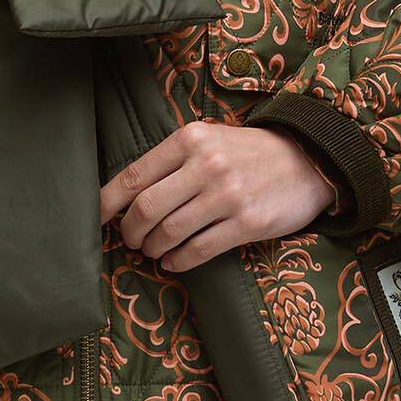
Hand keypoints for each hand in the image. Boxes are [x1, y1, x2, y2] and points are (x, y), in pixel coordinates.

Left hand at [99, 121, 337, 272]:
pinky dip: (178, 261)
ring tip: (153, 250)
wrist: (306, 161)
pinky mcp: (247, 223)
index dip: (107, 203)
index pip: (134, 176)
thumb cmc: (247, 153)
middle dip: (129, 231)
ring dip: (153, 248)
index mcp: (191, 139)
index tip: (95, 220)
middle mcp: (207, 164)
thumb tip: (126, 197)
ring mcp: (227, 195)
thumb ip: (171, 162)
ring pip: (169, 233)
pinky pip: (198, 251)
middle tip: (129, 240)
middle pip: (146, 209)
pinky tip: (174, 261)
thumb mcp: (209, 140)